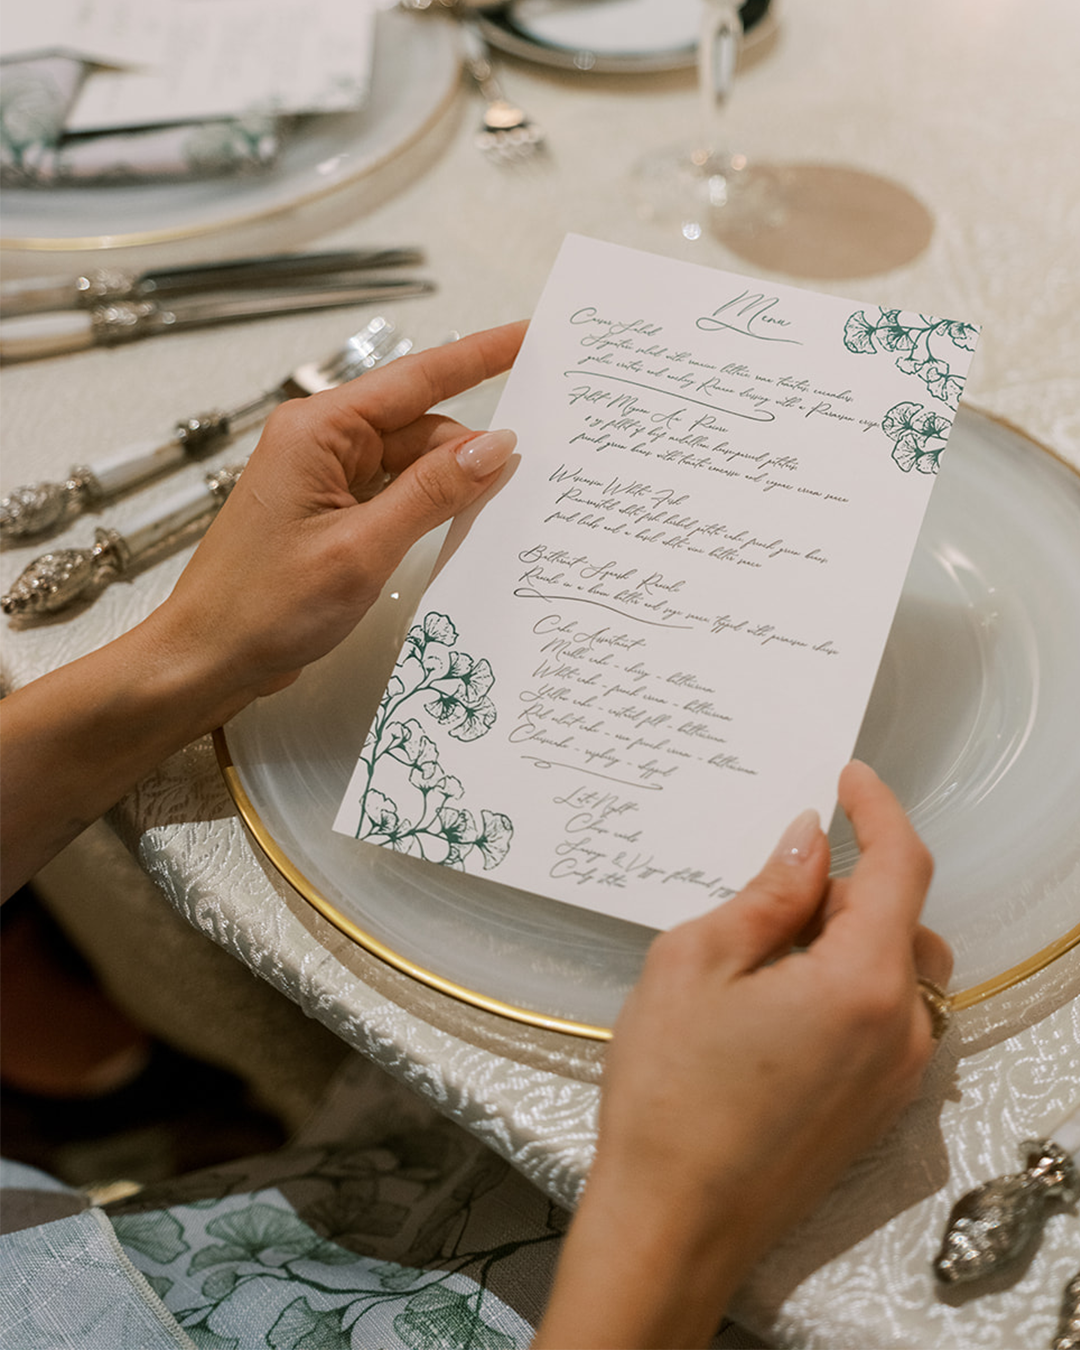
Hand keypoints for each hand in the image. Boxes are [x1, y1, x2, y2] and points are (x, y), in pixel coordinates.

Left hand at [147, 320, 526, 726]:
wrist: (207, 658)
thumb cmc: (262, 605)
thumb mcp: (362, 548)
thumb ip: (432, 492)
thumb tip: (495, 446)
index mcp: (318, 430)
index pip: (416, 378)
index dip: (479, 355)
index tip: (528, 335)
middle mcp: (320, 443)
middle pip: (420, 426)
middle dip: (471, 448)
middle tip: (532, 470)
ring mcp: (324, 480)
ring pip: (411, 464)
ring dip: (449, 485)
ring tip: (494, 511)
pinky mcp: (329, 515)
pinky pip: (393, 495)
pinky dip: (426, 508)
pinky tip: (456, 526)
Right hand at [534, 761, 949, 1349]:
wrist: (675, 1222)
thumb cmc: (671, 1093)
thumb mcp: (695, 962)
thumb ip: (767, 894)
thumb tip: (806, 843)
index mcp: (862, 982)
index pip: (900, 867)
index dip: (877, 810)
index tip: (849, 778)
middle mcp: (901, 1027)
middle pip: (900, 916)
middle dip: (843, 883)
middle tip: (766, 886)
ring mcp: (897, 1073)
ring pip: (896, 965)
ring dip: (846, 934)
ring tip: (763, 952)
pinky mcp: (879, 1104)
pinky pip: (885, 1013)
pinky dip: (847, 981)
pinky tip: (776, 1000)